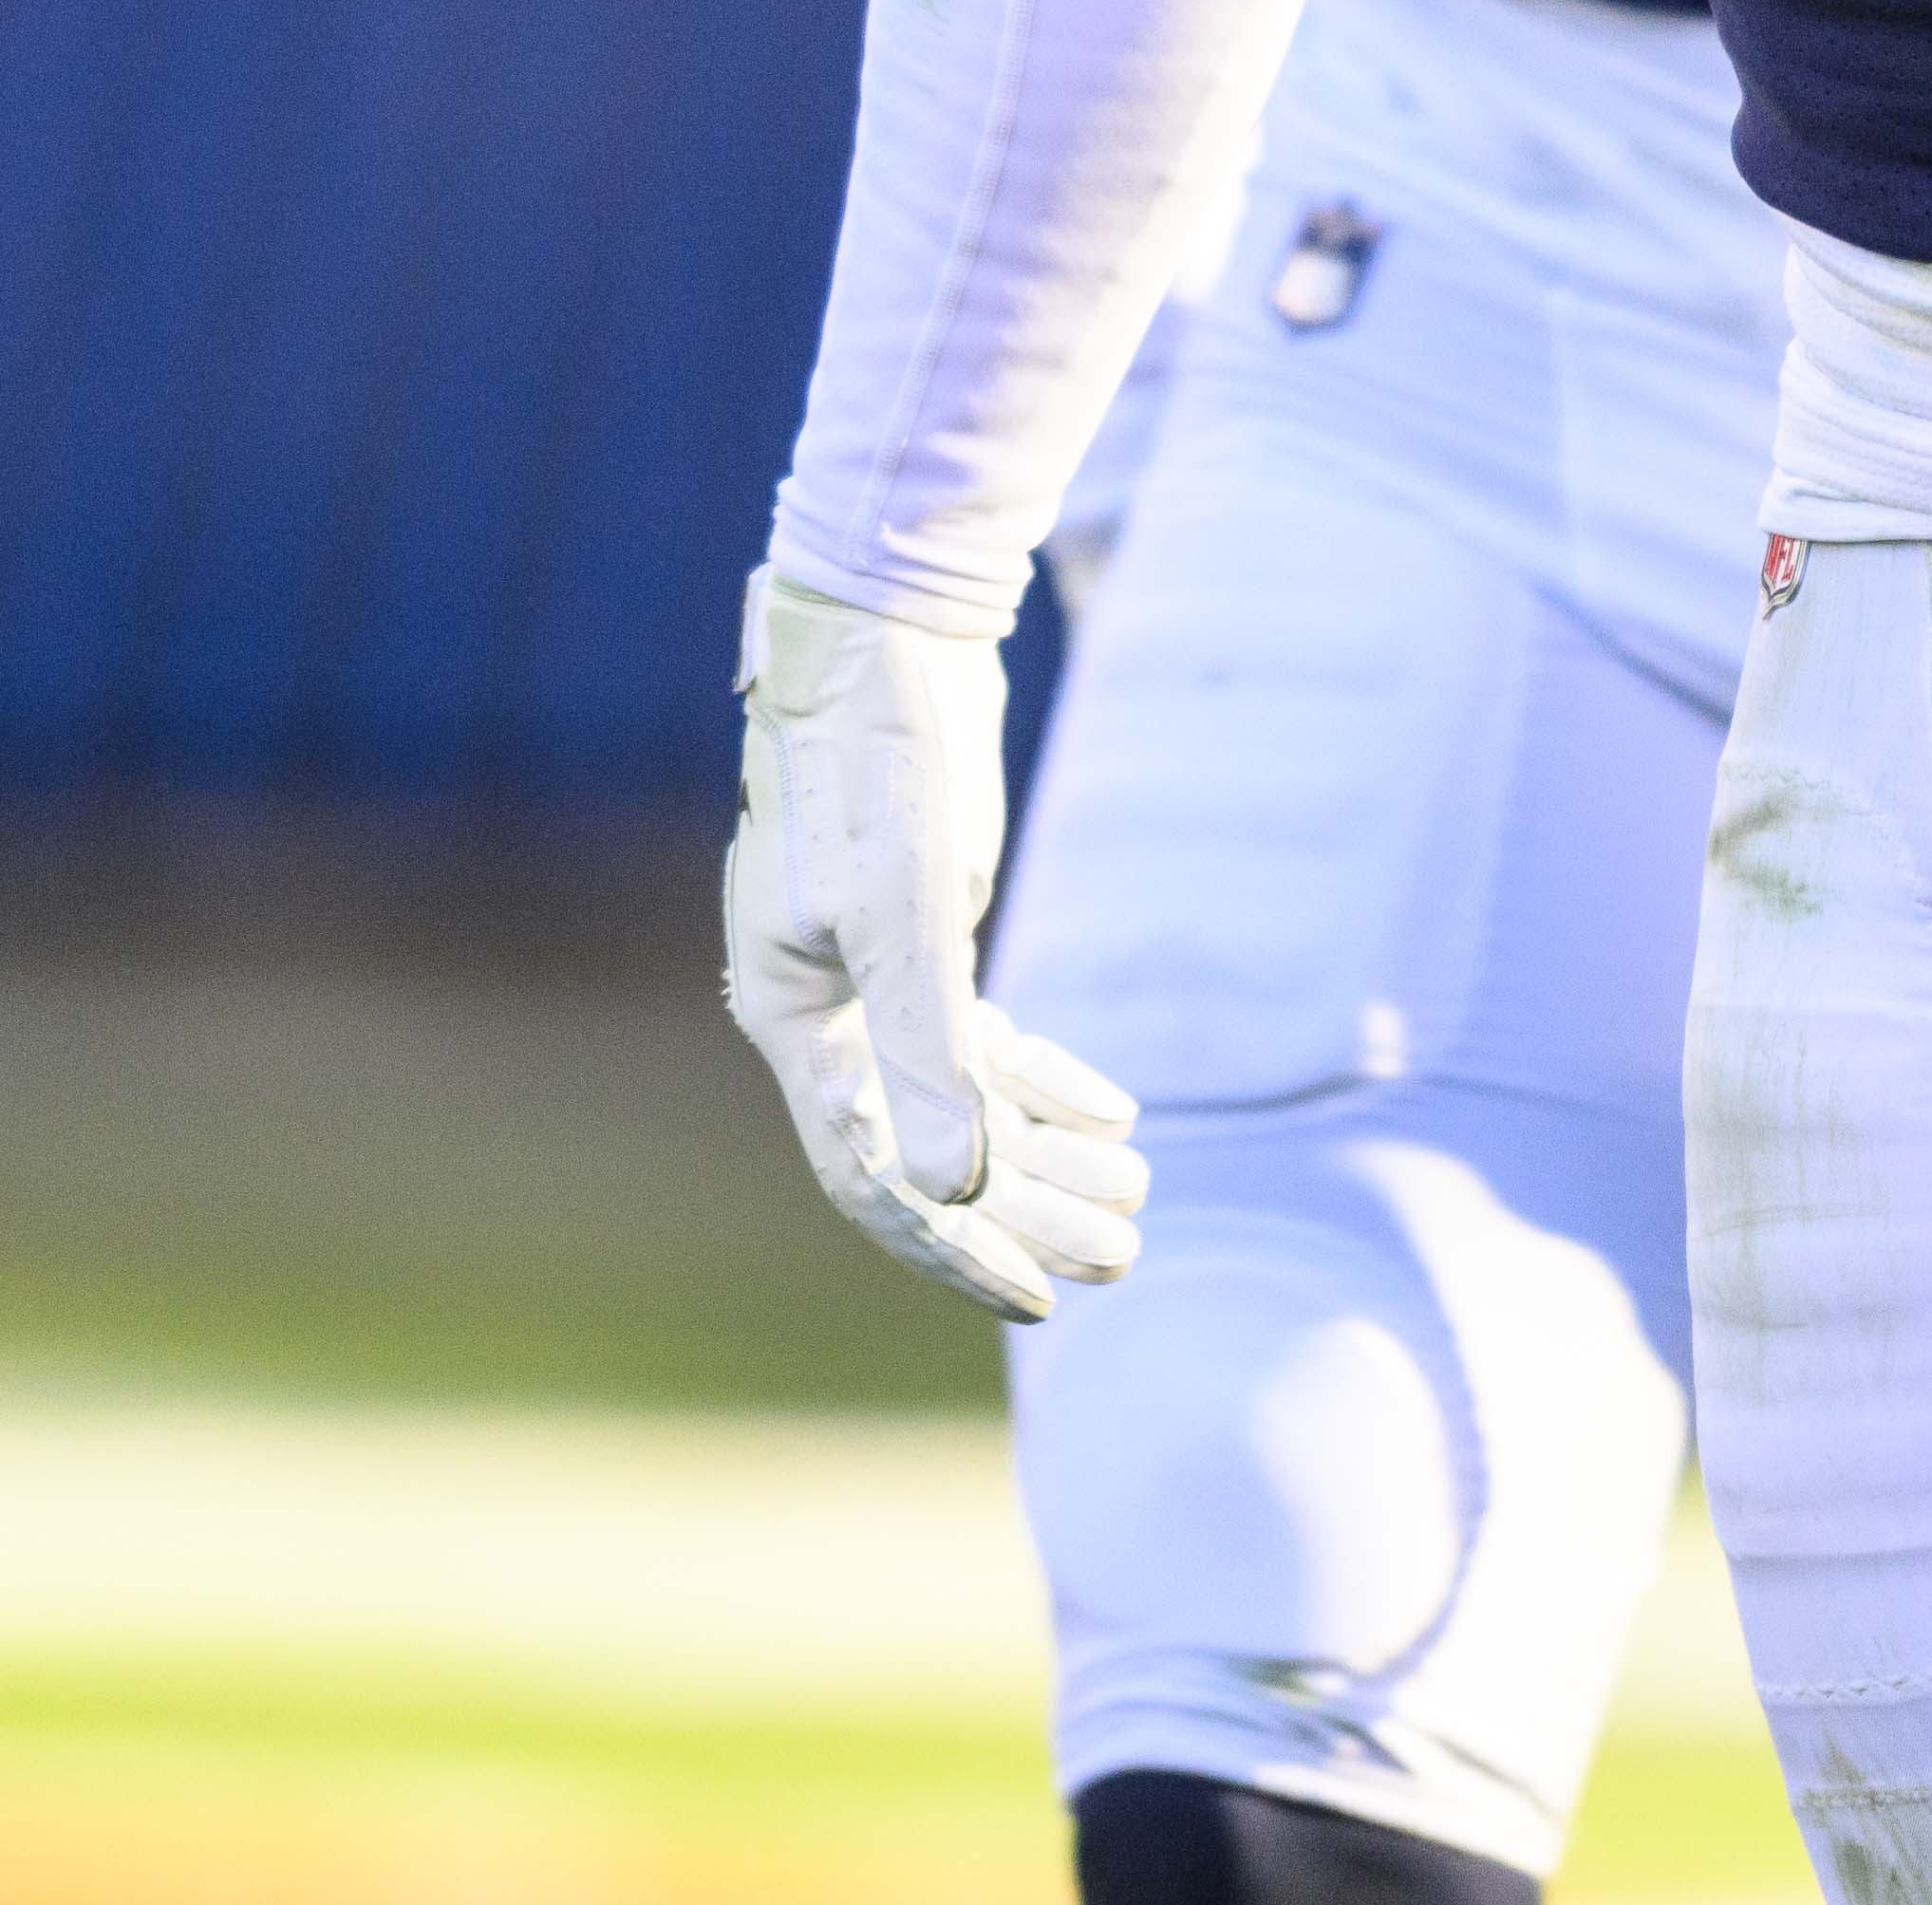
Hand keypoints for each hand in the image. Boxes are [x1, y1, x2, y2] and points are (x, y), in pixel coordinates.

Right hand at [720, 570, 1146, 1320]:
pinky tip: (1116, 1114)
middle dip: (1028, 1211)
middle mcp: (825, 1012)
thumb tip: (952, 1193)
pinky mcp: (928, 935)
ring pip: (964, 1099)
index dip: (956, 1245)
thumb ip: (930, 1054)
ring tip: (1139, 1196)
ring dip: (1050, 1155)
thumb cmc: (880, 764)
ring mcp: (876, 975)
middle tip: (1125, 1258)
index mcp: (792, 1018)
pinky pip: (982, 1041)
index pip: (872, 1175)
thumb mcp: (909, 912)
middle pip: (928, 1151)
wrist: (890, 636)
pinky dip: (1046, 1082)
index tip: (1041, 1294)